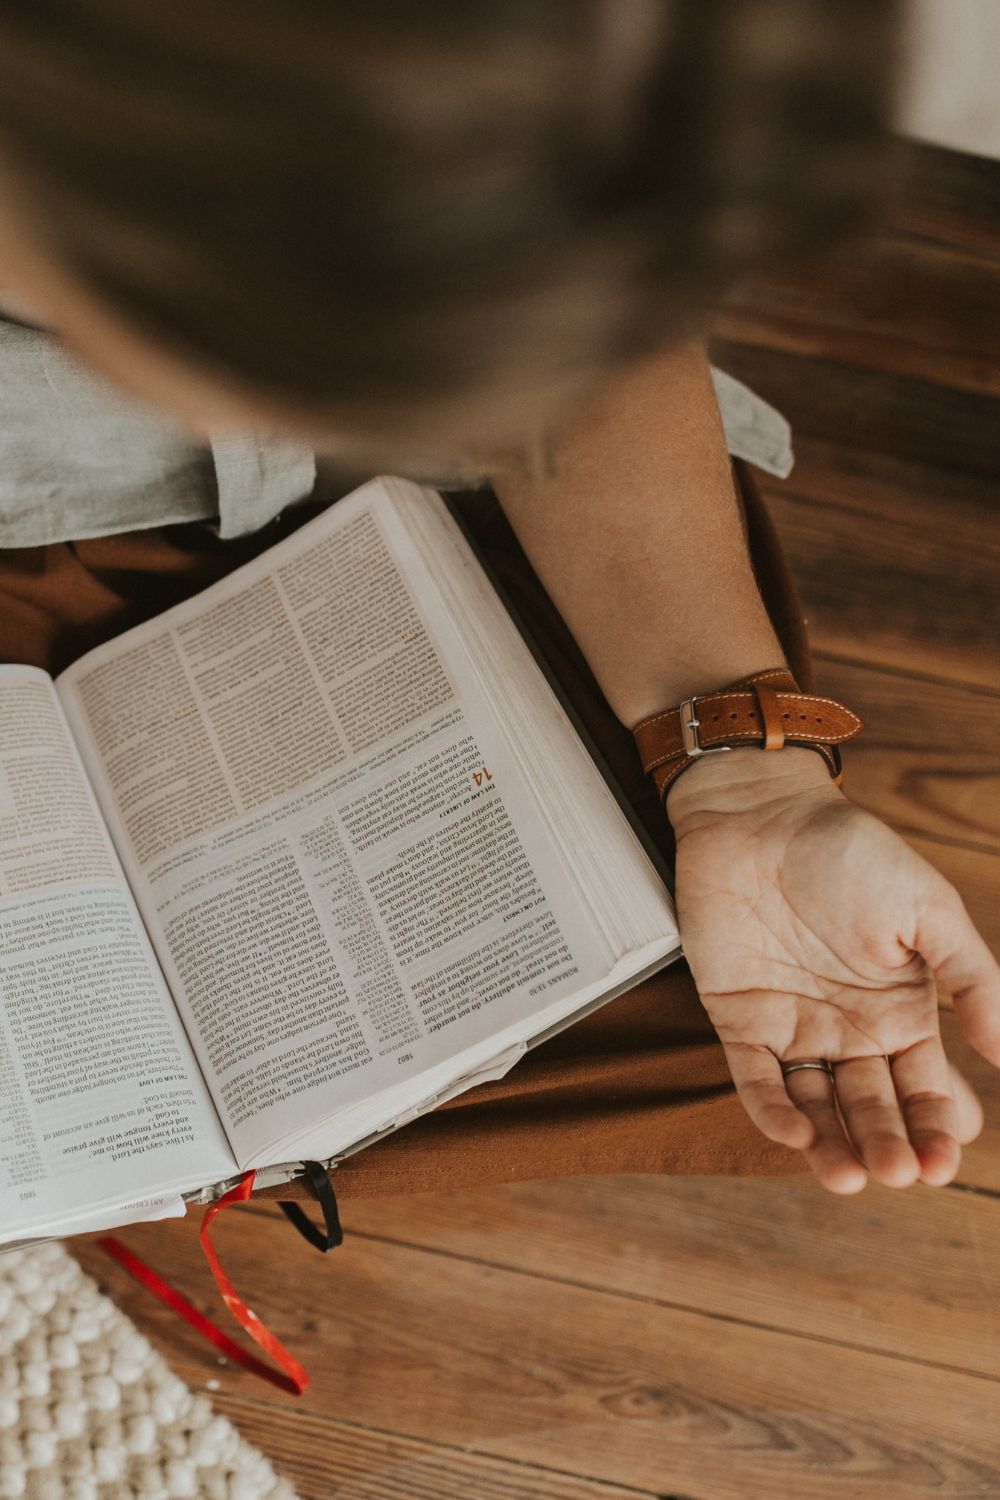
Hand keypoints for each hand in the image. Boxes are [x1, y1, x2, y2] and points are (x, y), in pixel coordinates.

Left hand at [666, 746, 999, 1193]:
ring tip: (851, 1175)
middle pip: (876, 1108)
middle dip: (890, 1144)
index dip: (939, 1126)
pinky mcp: (739, 1020)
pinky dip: (774, 1113)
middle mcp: (850, 1031)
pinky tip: (798, 1136)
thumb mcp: (927, 909)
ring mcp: (793, 1028)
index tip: (945, 1151)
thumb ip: (972, 979)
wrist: (760, 814)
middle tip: (899, 1170)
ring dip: (835, 1146)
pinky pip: (756, 1080)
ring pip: (818, 1107)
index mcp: (902, 1011)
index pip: (928, 1089)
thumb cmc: (849, 852)